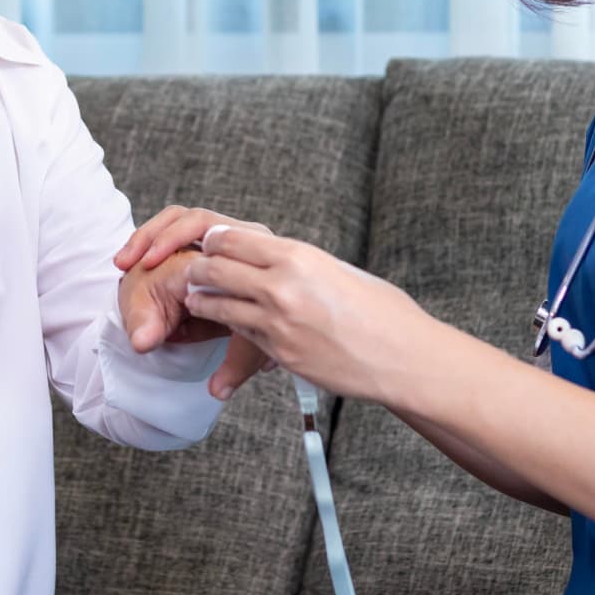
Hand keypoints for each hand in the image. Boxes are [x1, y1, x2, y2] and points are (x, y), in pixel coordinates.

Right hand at [116, 207, 274, 387]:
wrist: (234, 313)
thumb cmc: (248, 331)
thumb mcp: (245, 349)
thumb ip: (234, 365)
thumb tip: (219, 390)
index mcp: (262, 263)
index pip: (235, 252)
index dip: (203, 268)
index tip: (172, 284)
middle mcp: (244, 242)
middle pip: (203, 224)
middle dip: (166, 240)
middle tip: (137, 265)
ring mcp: (219, 234)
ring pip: (182, 218)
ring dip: (150, 237)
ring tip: (125, 263)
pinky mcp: (198, 231)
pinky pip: (172, 221)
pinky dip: (146, 238)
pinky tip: (125, 261)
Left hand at [183, 225, 430, 404]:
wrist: (402, 356)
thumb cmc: (379, 310)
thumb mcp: (336, 269)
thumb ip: (297, 263)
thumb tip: (268, 258)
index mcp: (298, 256)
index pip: (231, 238)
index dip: (214, 240)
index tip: (209, 244)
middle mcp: (281, 286)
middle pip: (214, 268)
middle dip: (198, 268)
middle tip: (192, 270)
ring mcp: (277, 323)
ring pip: (216, 304)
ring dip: (201, 299)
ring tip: (195, 297)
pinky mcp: (279, 353)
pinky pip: (239, 333)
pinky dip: (227, 325)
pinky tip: (225, 322)